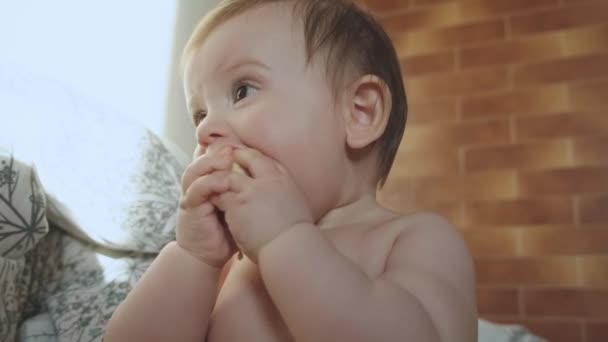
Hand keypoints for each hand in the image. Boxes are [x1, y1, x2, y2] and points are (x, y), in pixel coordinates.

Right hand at [176, 145, 237, 267]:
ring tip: (228, 157)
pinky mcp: (188, 208)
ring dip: (212, 162)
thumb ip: (248, 190)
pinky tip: (223, 181)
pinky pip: (196, 190)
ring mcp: (191, 195)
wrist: (208, 256)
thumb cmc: (227, 231)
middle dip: (218, 149)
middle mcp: (197, 184)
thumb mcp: (241, 206)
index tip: (244, 142)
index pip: (213, 156)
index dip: (225, 147)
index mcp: (209, 180)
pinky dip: (209, 183)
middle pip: (202, 158)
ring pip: (196, 170)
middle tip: (235, 144)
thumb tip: (272, 174)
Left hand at [211, 147, 313, 262]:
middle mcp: (268, 179)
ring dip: (221, 178)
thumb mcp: (296, 203)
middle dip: (235, 157)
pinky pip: (221, 193)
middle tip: (224, 160)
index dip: (251, 156)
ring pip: (230, 175)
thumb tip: (279, 189)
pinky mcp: (238, 204)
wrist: (289, 247)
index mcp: (284, 179)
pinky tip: (211, 201)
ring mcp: (251, 191)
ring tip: (214, 183)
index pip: (265, 159)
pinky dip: (215, 196)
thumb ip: (284, 191)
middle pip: (248, 158)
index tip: (243, 158)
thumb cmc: (295, 233)